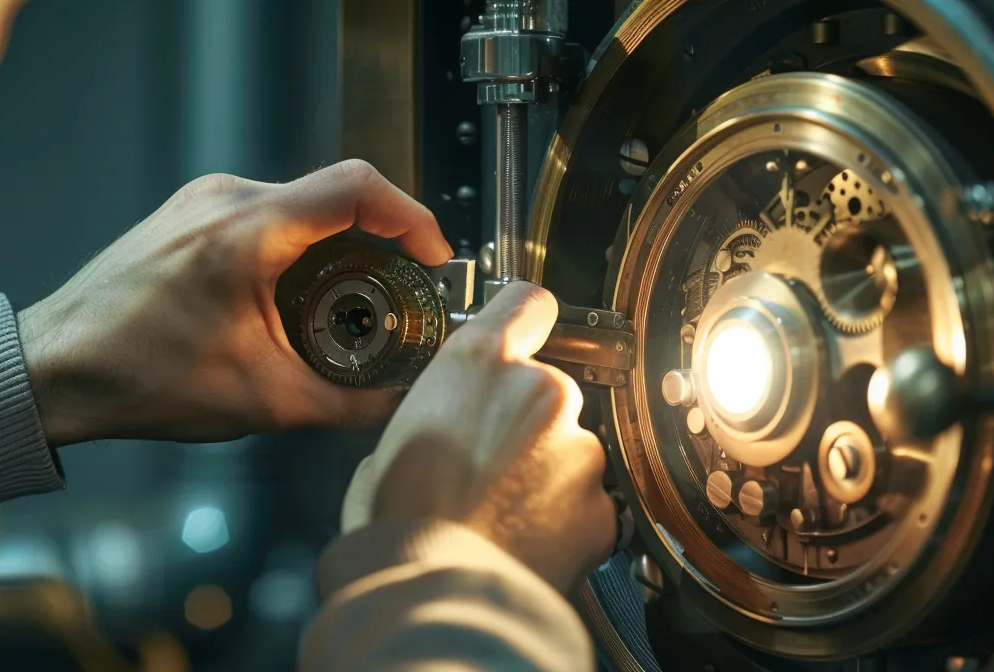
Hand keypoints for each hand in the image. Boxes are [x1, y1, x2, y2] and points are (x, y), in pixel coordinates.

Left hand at [17, 160, 451, 444]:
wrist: (52, 371)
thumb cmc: (138, 379)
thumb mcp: (263, 401)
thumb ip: (348, 404)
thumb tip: (404, 402)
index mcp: (246, 233)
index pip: (357, 187)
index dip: (412, 218)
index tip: (433, 259)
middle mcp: (224, 200)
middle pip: (334, 193)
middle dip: (381, 240)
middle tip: (402, 291)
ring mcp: (201, 200)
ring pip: (300, 202)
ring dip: (336, 244)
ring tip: (351, 300)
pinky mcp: (187, 213)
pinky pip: (265, 212)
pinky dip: (297, 246)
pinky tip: (296, 297)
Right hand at [340, 282, 615, 592]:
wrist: (435, 592)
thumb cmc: (399, 522)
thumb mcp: (392, 438)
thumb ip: (436, 407)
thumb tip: (445, 420)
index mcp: (479, 363)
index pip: (526, 303)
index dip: (523, 321)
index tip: (522, 333)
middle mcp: (540, 392)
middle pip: (545, 391)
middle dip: (523, 423)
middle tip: (482, 466)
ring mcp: (579, 448)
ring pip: (568, 449)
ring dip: (543, 473)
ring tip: (497, 512)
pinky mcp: (602, 503)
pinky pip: (588, 500)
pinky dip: (564, 518)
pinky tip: (523, 537)